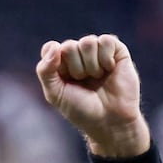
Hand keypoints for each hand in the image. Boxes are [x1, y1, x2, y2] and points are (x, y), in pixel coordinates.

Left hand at [35, 34, 150, 156]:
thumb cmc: (81, 110)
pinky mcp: (117, 50)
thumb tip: (54, 45)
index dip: (57, 65)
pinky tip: (110, 70)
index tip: (65, 80)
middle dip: (76, 69)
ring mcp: (97, 51)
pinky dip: (106, 58)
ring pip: (88, 42)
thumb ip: (45, 71)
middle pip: (69, 46)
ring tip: (97, 78)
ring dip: (91, 66)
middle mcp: (78, 54)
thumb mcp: (55, 94)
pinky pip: (106, 41)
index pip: (50, 48)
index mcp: (61, 63)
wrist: (109, 121)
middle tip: (84, 83)